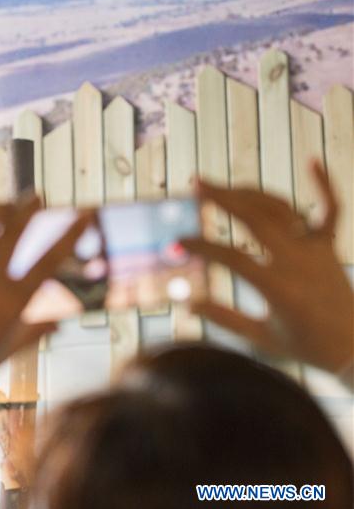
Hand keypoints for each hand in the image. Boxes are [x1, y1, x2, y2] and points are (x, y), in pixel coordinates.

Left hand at [0, 196, 93, 415]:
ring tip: (7, 202)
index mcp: (9, 304)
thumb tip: (58, 322)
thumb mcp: (3, 353)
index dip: (70, 235)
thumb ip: (33, 332)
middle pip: (13, 229)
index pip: (48, 260)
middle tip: (38, 196)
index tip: (84, 216)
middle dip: (29, 207)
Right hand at [181, 160, 352, 374]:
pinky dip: (324, 184)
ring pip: (280, 209)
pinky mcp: (330, 246)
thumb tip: (187, 304)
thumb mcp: (260, 338)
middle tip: (194, 185)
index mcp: (278, 287)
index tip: (178, 243)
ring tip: (222, 186)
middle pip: (255, 219)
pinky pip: (332, 209)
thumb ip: (222, 318)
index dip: (202, 246)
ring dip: (250, 192)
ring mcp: (317, 250)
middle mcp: (298, 262)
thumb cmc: (305, 347)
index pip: (231, 257)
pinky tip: (312, 160)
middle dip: (222, 199)